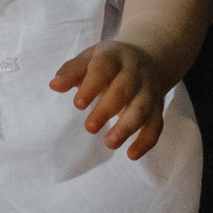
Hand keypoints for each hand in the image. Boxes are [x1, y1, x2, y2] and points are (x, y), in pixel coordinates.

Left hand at [50, 40, 172, 158]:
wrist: (147, 59)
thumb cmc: (109, 64)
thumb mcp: (89, 59)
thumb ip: (71, 72)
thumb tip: (54, 85)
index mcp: (114, 58)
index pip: (104, 68)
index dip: (92, 86)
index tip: (78, 105)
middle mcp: (134, 73)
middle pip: (124, 90)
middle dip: (107, 110)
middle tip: (89, 128)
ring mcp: (148, 91)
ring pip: (143, 109)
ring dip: (127, 127)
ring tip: (109, 144)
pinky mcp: (157, 108)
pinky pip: (156, 125)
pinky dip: (146, 141)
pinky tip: (131, 154)